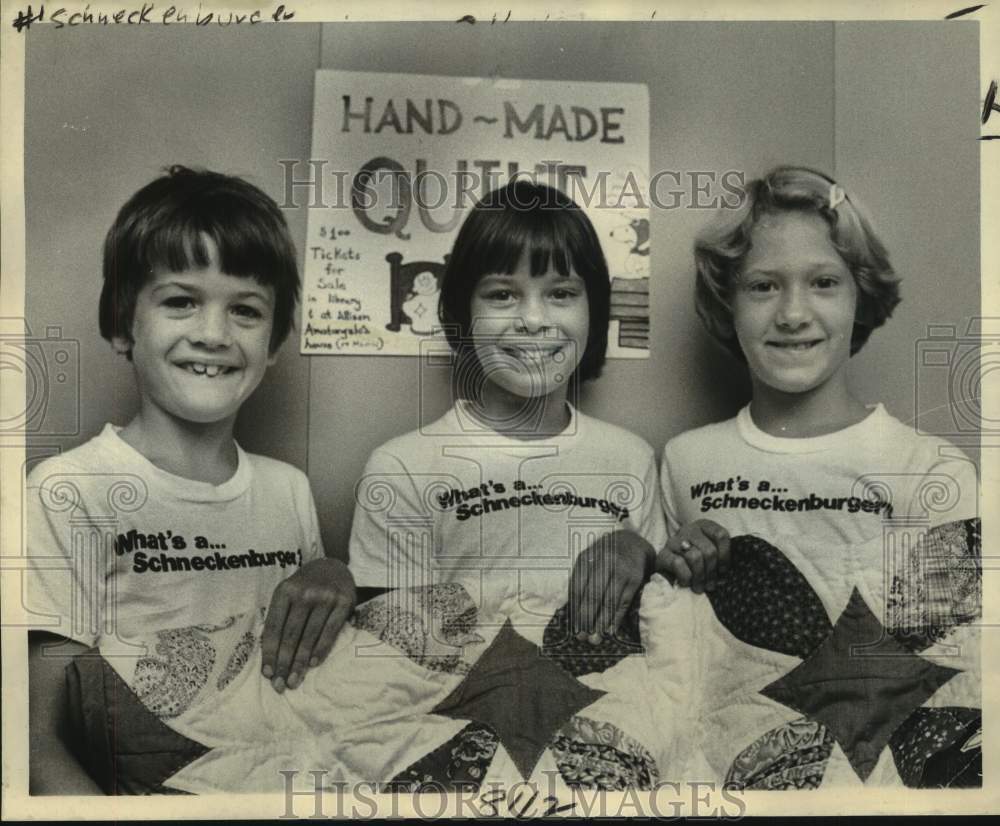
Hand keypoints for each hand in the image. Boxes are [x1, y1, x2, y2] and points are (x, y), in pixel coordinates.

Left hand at [261, 557, 355, 692]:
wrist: (333, 566)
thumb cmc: (305, 586)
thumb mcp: (288, 593)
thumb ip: (279, 616)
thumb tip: (269, 653)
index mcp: (285, 590)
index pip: (274, 627)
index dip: (270, 652)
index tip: (267, 673)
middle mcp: (305, 592)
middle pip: (291, 635)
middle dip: (284, 663)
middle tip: (279, 685)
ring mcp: (326, 597)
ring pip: (309, 636)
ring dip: (300, 663)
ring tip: (294, 680)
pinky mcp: (344, 602)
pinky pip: (330, 632)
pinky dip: (321, 650)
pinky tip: (312, 664)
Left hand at [568, 530, 653, 644]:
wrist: (632, 543)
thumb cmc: (604, 556)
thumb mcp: (589, 560)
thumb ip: (581, 580)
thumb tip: (572, 611)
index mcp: (587, 557)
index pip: (577, 587)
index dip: (575, 609)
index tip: (572, 627)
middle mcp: (603, 562)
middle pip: (593, 595)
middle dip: (586, 619)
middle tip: (581, 637)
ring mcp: (620, 570)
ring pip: (608, 601)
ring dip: (600, 623)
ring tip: (594, 639)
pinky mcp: (634, 579)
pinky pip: (623, 602)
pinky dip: (615, 618)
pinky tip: (610, 631)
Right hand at [656, 519, 730, 594]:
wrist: (667, 571)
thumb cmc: (693, 564)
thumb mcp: (709, 556)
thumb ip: (718, 557)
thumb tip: (725, 574)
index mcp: (703, 526)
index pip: (720, 535)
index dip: (725, 555)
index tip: (722, 571)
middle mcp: (688, 530)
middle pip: (709, 550)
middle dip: (711, 572)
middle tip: (710, 585)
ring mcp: (674, 541)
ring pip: (694, 557)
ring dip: (700, 577)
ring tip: (700, 587)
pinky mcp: (662, 554)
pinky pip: (678, 564)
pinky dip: (686, 577)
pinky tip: (686, 583)